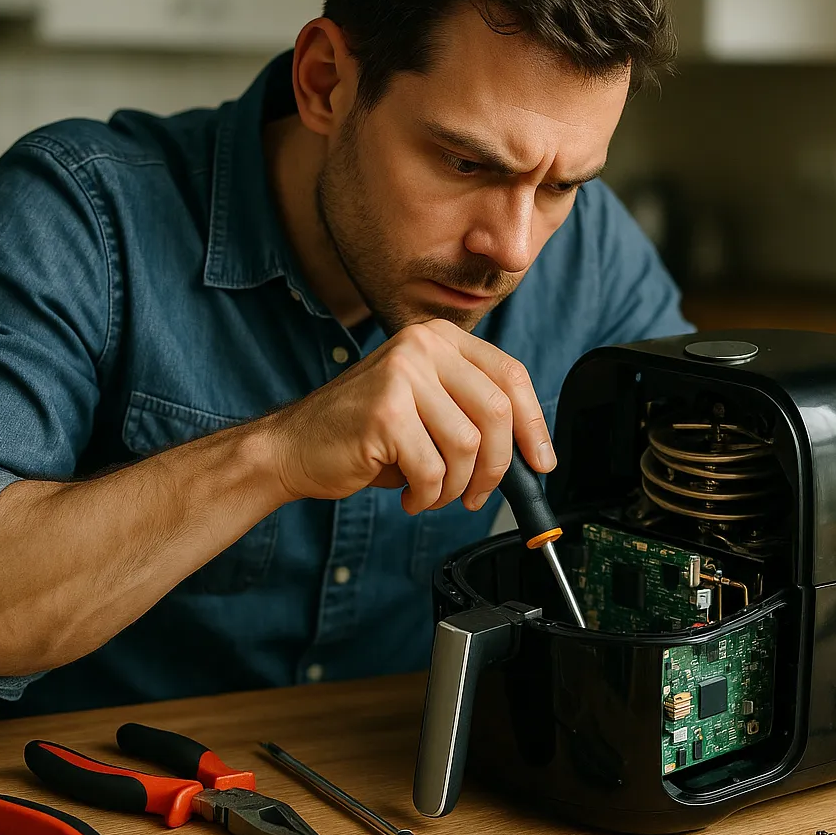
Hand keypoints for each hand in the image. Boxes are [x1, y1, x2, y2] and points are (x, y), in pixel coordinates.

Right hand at [266, 319, 554, 513]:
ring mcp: (402, 375)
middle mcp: (423, 346)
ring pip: (468, 446)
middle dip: (497, 468)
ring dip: (457, 487)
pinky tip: (410, 494)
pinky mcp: (384, 412)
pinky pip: (433, 470)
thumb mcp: (428, 407)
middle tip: (480, 495)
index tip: (541, 463)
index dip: (534, 425)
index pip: (511, 375)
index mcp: (440, 338)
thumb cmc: (365, 432)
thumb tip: (529, 453)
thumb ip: (473, 412)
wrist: (294, 446)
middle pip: (497, 412)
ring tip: (433, 492)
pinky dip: (428, 496)